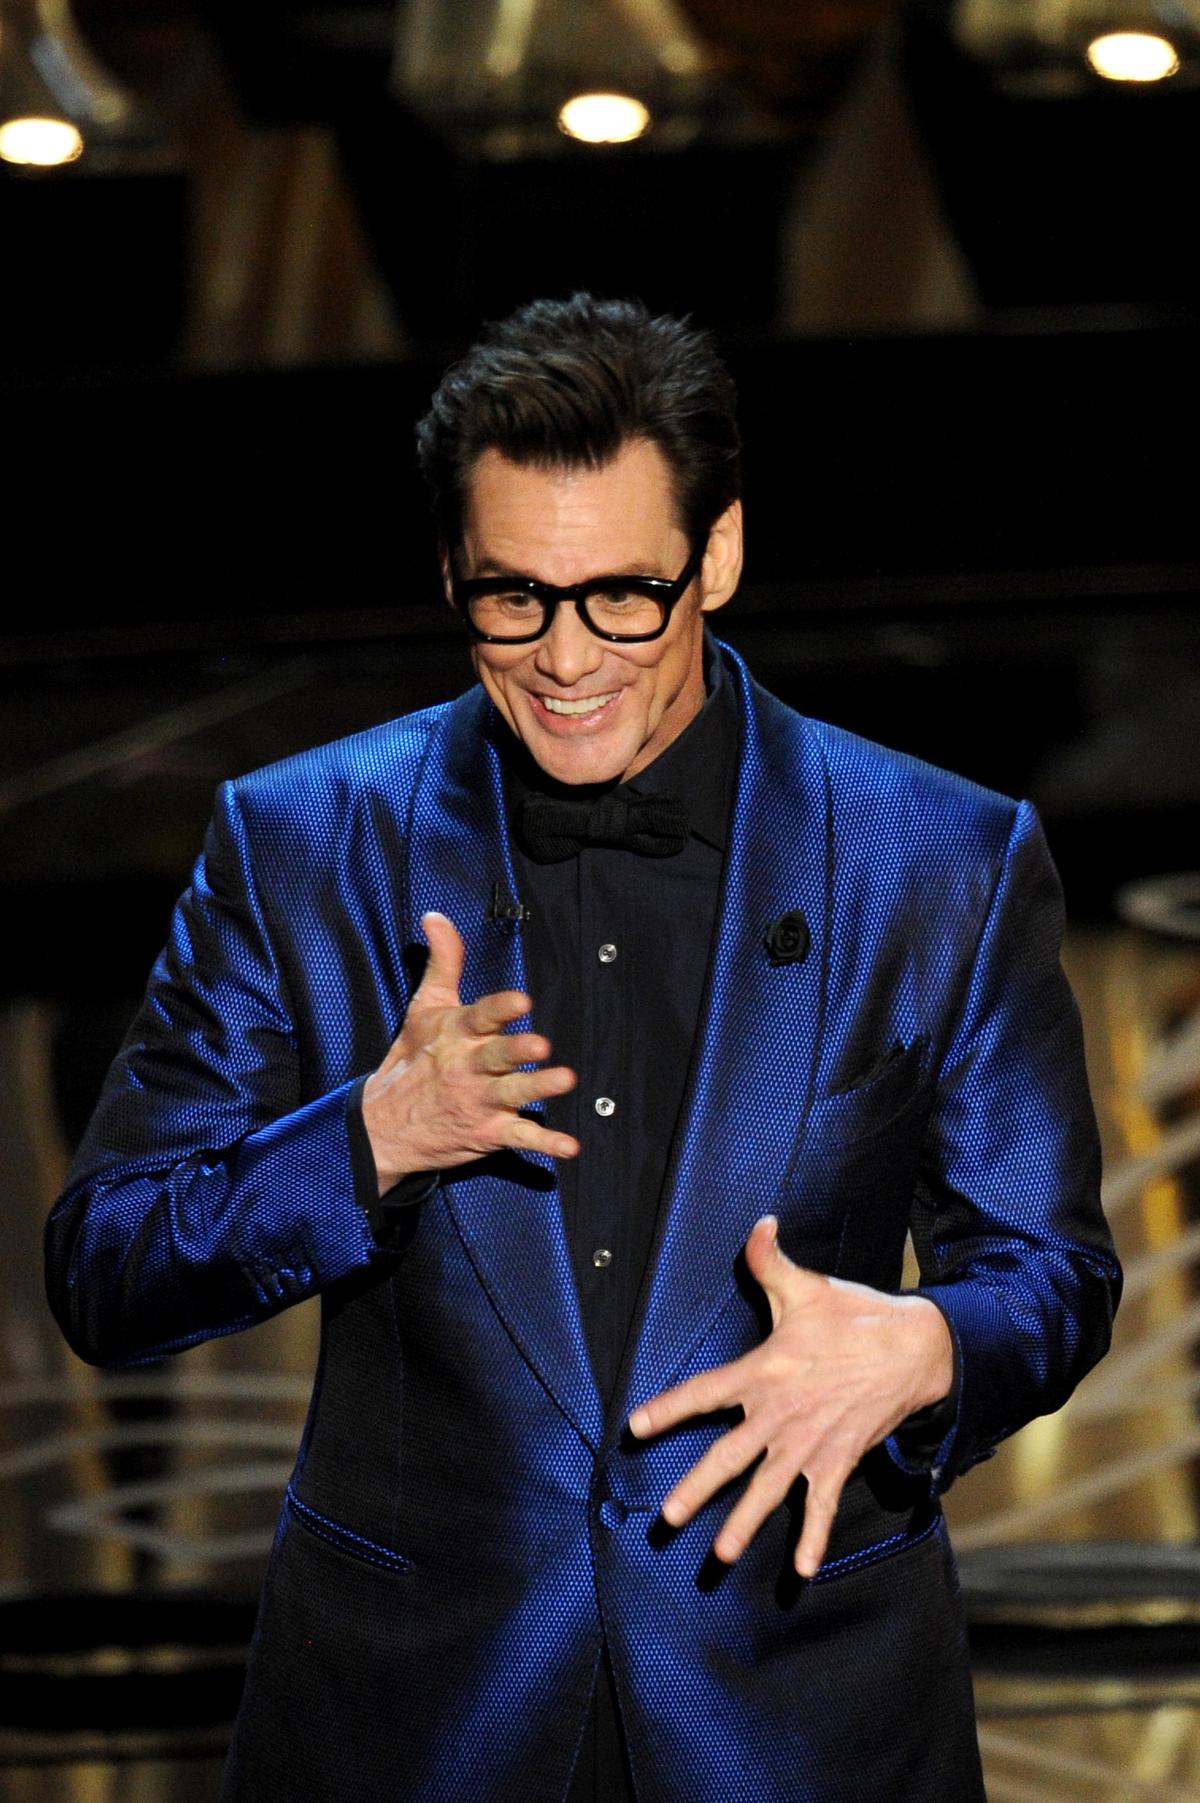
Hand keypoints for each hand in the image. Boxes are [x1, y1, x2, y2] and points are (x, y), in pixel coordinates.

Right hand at [362, 911, 578, 1189]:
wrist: (382, 1126)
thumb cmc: (410, 1060)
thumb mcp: (424, 1008)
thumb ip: (443, 962)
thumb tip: (436, 916)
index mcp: (455, 1034)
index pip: (480, 1016)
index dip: (500, 1009)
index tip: (522, 1001)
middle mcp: (468, 1067)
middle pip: (496, 1055)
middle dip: (518, 1050)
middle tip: (541, 1044)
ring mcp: (479, 1102)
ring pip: (512, 1093)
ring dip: (538, 1087)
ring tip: (565, 1080)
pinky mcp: (487, 1133)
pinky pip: (520, 1138)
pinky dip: (545, 1144)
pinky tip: (570, 1147)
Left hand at [627, 1216, 952, 1576]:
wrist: (915, 1348)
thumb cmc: (856, 1316)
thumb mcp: (807, 1287)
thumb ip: (770, 1261)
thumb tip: (758, 1224)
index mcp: (764, 1372)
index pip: (704, 1392)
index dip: (668, 1408)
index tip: (635, 1426)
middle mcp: (780, 1414)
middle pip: (729, 1457)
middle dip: (696, 1489)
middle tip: (666, 1519)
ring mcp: (809, 1443)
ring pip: (768, 1490)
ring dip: (743, 1524)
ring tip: (718, 1555)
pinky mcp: (839, 1460)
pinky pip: (822, 1506)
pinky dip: (814, 1539)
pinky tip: (804, 1571)